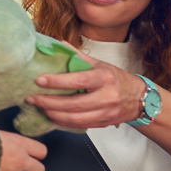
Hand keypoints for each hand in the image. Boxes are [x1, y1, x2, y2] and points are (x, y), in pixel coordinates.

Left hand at [24, 44, 146, 128]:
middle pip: (74, 104)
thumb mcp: (99, 64)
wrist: (139, 99)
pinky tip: (51, 116)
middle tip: (31, 97)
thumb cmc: (116, 78)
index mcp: (105, 78)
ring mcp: (106, 113)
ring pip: (75, 119)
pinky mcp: (103, 124)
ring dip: (53, 114)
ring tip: (39, 106)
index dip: (57, 81)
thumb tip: (58, 44)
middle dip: (49, 102)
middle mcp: (107, 96)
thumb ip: (78, 56)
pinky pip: (79, 126)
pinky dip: (62, 122)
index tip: (39, 80)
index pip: (78, 80)